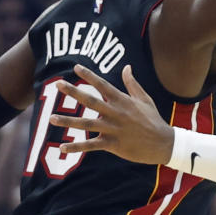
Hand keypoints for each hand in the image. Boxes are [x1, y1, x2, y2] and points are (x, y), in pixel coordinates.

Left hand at [51, 64, 173, 164]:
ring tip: (51, 118)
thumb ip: (132, 83)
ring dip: (68, 121)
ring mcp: (113, 129)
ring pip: (86, 124)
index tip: (76, 67)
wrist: (163, 143)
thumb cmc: (153, 120)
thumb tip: (127, 67)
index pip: (102, 85)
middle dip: (73, 92)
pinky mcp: (112, 144)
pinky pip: (91, 145)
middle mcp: (115, 113)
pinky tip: (62, 147)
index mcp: (122, 100)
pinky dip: (76, 147)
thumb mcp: (145, 99)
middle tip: (58, 84)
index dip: (89, 76)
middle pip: (90, 101)